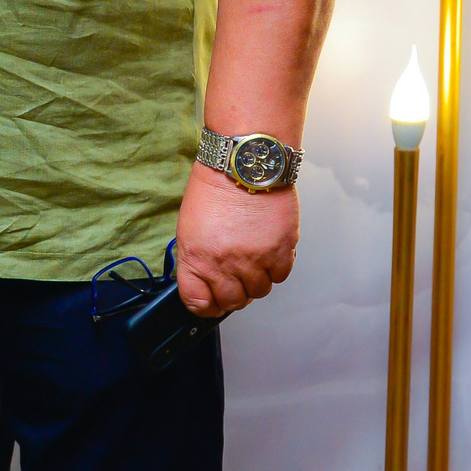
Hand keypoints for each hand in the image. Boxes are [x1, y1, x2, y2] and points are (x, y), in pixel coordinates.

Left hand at [174, 163, 298, 316]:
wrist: (242, 164)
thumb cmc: (214, 190)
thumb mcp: (189, 229)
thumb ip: (196, 261)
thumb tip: (204, 283)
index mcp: (196, 258)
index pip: (197, 302)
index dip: (205, 305)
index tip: (210, 301)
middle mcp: (224, 264)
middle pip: (232, 302)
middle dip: (232, 295)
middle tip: (235, 281)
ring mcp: (254, 259)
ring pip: (259, 291)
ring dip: (256, 281)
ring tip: (253, 261)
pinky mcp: (280, 249)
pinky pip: (280, 275)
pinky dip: (275, 268)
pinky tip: (268, 252)